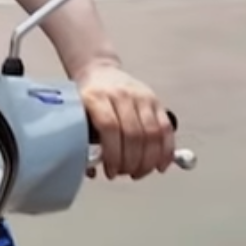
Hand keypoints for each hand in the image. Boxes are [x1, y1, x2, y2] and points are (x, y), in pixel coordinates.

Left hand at [78, 62, 176, 180]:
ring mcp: (141, 96)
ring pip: (152, 134)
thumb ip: (84, 140)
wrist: (99, 73)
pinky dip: (166, 151)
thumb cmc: (88, 99)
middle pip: (133, 134)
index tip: (111, 171)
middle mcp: (121, 94)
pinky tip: (160, 164)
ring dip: (148, 160)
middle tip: (125, 173)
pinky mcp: (155, 101)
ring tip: (139, 172)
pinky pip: (166, 129)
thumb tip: (93, 169)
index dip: (113, 154)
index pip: (109, 126)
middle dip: (131, 162)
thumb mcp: (79, 115)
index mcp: (96, 96)